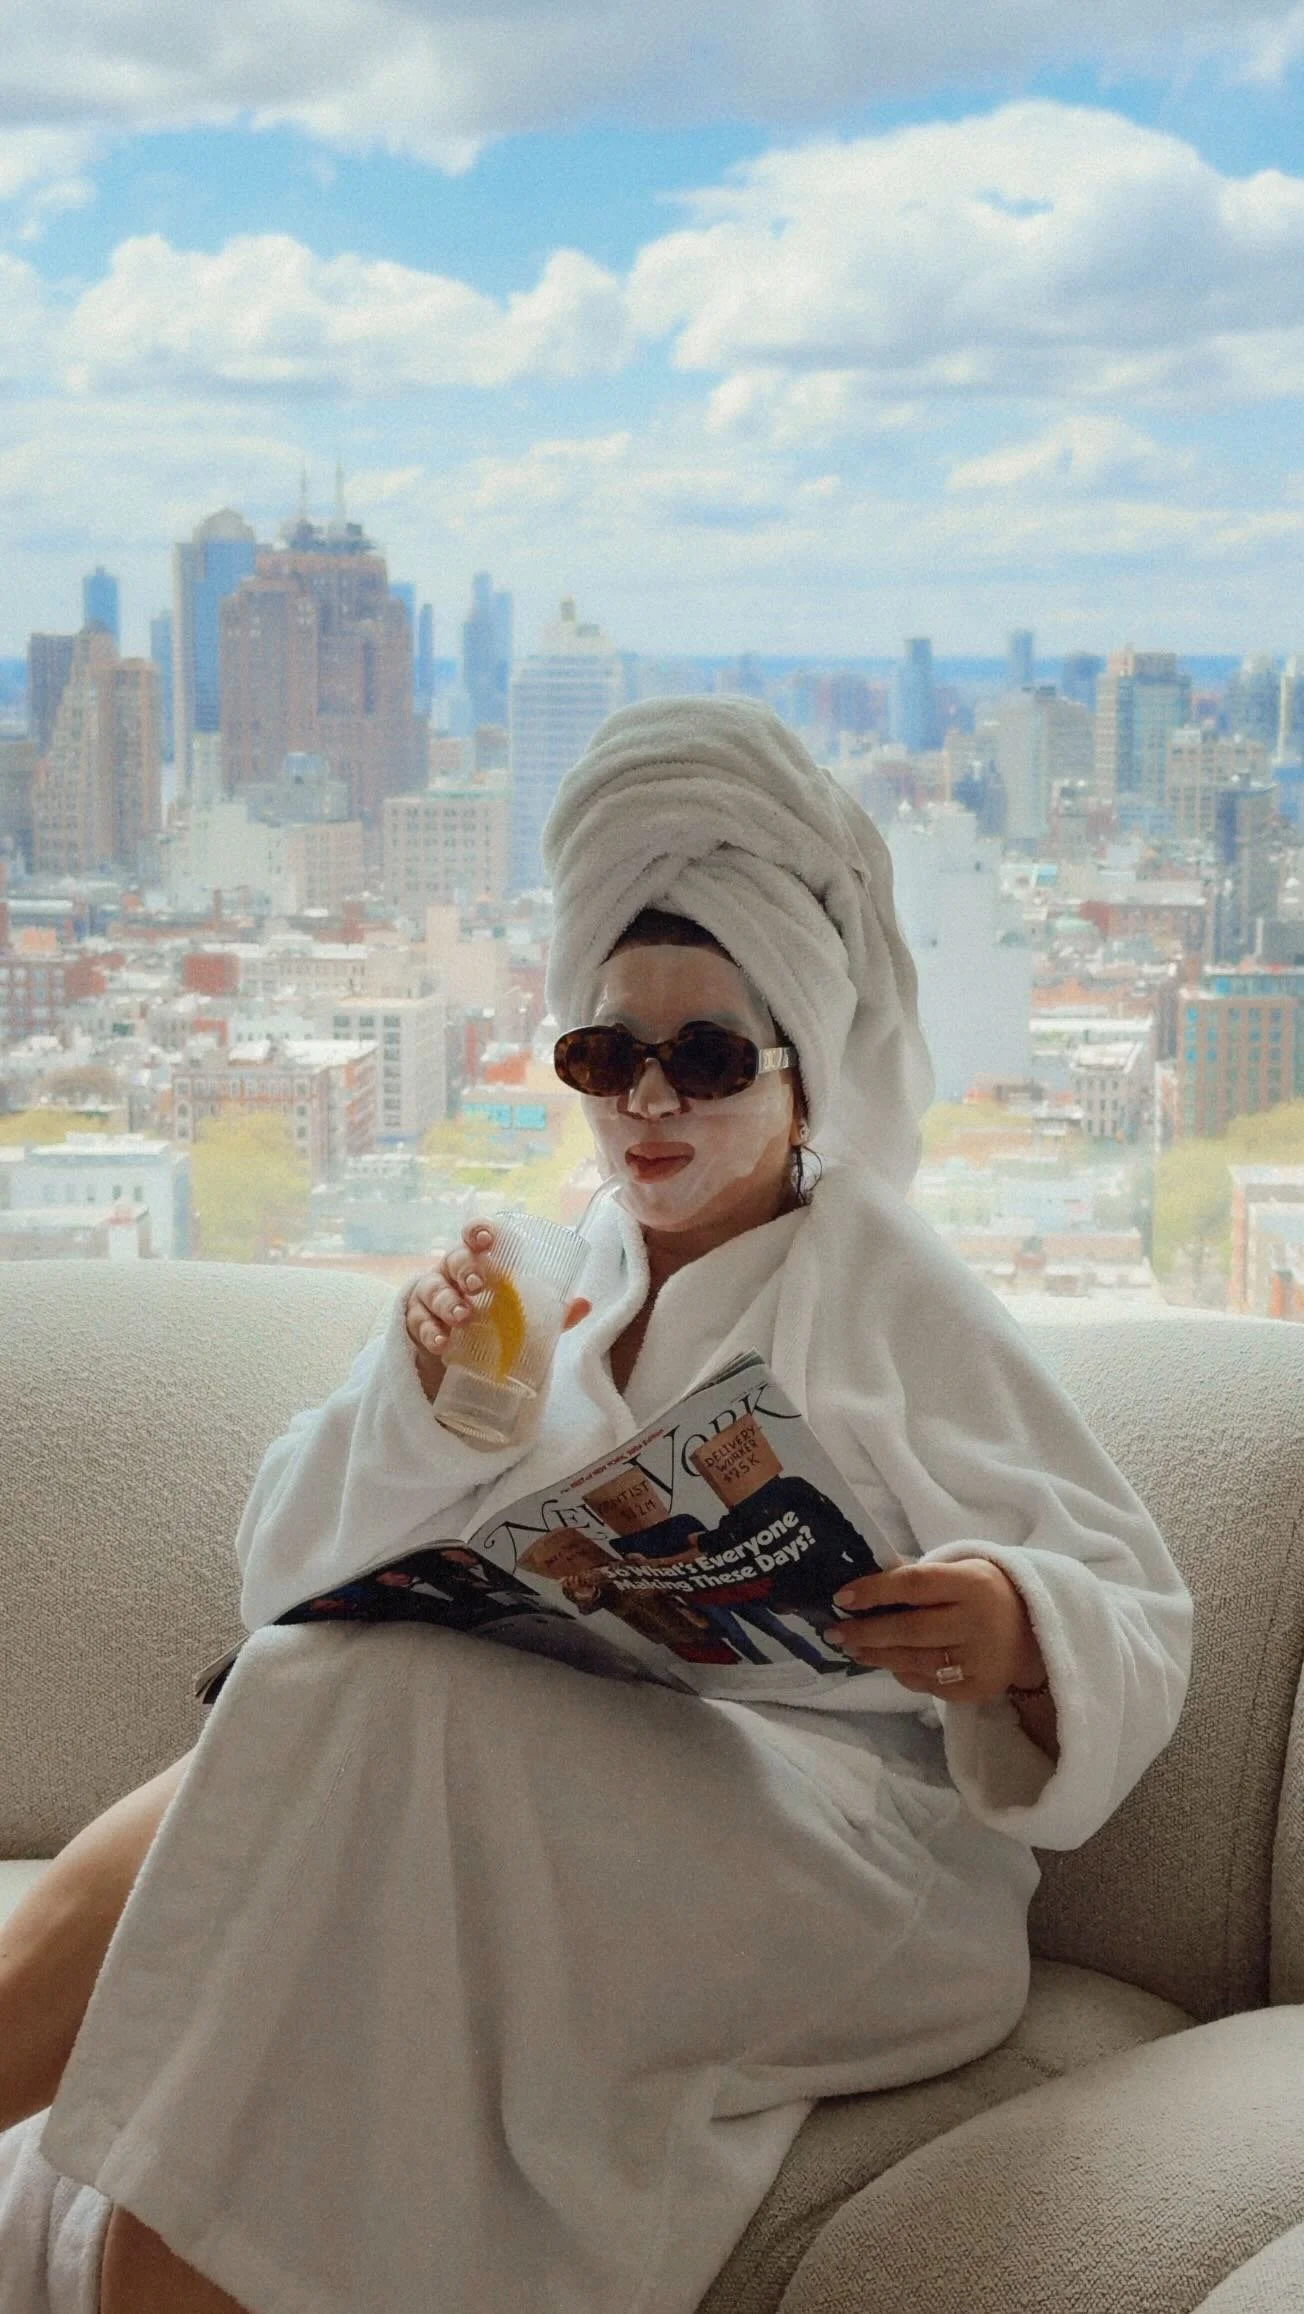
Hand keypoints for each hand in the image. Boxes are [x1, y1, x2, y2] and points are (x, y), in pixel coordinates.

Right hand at [404, 1221, 591, 1405]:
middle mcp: (451, 1272)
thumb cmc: (489, 1317)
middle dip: (466, 1269)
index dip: (477, 1231)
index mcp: (477, 1261)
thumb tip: (584, 1304)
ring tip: (463, 1317)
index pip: (473, 1236)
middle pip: (454, 1260)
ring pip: (435, 1291)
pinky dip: (431, 1331)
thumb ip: (550, 1312)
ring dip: (449, 1302)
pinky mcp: (417, 1321)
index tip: (487, 1238)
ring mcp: (431, 1296)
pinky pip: (419, 1322)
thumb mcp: (519, 1315)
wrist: (453, 1347)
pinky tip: (442, 1341)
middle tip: (478, 1285)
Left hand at [825, 1558, 1046, 1704]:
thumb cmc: (984, 1593)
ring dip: (877, 1656)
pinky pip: (929, 1684)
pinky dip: (903, 1673)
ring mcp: (979, 1660)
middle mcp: (977, 1622)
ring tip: (853, 1648)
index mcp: (972, 1583)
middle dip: (867, 1632)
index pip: (914, 1585)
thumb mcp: (960, 1572)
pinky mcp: (977, 1689)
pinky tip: (887, 1663)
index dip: (875, 1590)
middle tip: (835, 1632)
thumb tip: (863, 1584)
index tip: (842, 1597)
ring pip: (915, 1660)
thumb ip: (918, 1576)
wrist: (1034, 1632)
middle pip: (910, 1629)